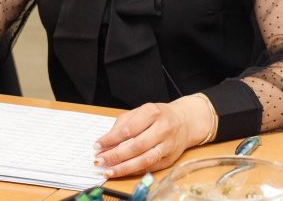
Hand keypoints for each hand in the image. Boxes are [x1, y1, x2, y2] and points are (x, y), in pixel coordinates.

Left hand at [93, 95, 213, 177]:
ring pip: (144, 160)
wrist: (185, 121)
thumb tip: (105, 143)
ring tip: (109, 170)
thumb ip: (122, 125)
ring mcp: (168, 145)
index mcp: (152, 113)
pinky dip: (134, 171)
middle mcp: (162, 129)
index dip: (111, 139)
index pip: (128, 129)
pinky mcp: (170, 159)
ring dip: (124, 168)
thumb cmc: (158, 116)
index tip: (97, 145)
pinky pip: (150, 168)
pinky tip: (123, 171)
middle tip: (100, 160)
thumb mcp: (140, 112)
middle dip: (115, 155)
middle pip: (136, 146)